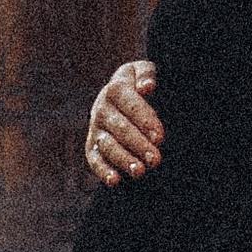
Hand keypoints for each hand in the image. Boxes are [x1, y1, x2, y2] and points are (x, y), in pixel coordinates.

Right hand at [85, 59, 161, 185]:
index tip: (160, 136)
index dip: (144, 120)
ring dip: (123, 159)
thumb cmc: (139, 83)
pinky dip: (102, 171)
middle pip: (120, 128)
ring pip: (107, 145)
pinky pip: (94, 159)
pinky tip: (115, 181)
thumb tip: (147, 87)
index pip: (130, 104)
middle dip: (138, 144)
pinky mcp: (92, 146)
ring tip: (140, 171)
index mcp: (116, 89)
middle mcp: (101, 108)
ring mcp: (96, 128)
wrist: (119, 93)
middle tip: (156, 159)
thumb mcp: (143, 70)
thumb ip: (146, 74)